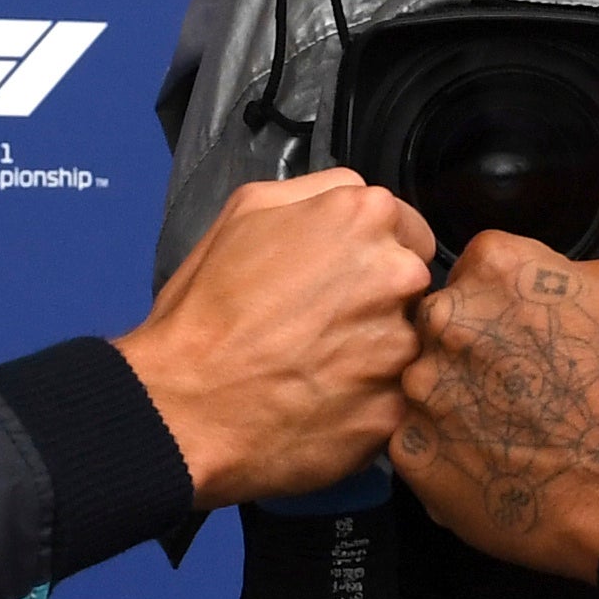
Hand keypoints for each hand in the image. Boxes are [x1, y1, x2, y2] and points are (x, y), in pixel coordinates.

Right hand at [117, 169, 437, 506]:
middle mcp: (398, 275)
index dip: (371, 254)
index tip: (339, 278)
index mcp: (366, 217)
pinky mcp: (395, 406)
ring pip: (407, 343)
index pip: (407, 228)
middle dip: (378, 300)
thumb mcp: (247, 210)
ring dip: (374, 354)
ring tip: (316, 368)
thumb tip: (356, 200)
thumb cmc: (208, 307)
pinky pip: (394, 397)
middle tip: (321, 326)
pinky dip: (365, 401)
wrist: (186, 405)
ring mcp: (402, 345)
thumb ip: (318, 192)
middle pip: (412, 285)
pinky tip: (321, 403)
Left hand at [390, 231, 598, 581]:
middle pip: (442, 322)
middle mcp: (446, 318)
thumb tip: (535, 279)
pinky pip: (417, 439)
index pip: (477, 267)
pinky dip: (446, 450)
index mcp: (495, 268)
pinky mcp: (410, 447)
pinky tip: (492, 461)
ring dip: (456, 399)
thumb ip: (558, 270)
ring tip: (509, 429)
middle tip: (516, 384)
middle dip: (472, 348)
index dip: (502, 303)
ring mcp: (422, 385)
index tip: (521, 330)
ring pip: (426, 381)